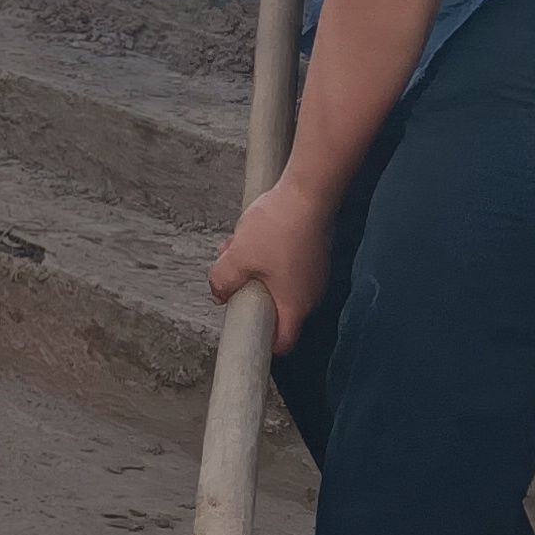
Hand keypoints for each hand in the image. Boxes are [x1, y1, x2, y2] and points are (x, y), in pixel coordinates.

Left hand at [210, 172, 333, 355]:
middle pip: (277, 309)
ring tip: (237, 247)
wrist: (308, 191)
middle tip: (232, 274)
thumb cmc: (278, 228)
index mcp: (295, 305)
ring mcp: (315, 273)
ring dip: (255, 271)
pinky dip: (269, 257)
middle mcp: (311, 294)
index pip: (283, 342)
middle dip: (249, 294)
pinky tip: (254, 235)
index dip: (262, 340)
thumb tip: (218, 293)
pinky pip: (287, 266)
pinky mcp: (314, 254)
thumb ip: (223, 281)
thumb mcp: (237, 257)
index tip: (244, 325)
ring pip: (278, 284)